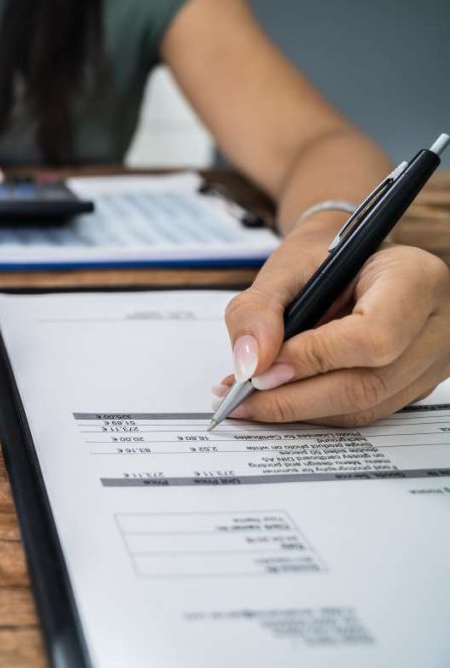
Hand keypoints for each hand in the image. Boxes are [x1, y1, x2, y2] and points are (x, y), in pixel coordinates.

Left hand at [217, 212, 449, 425]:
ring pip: (364, 407)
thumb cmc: (321, 259)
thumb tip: (251, 365)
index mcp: (415, 278)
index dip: (314, 359)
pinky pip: (362, 412)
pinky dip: (313, 412)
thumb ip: (258, 310)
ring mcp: (430, 361)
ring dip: (298, 411)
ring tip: (248, 401)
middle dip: (296, 398)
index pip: (374, 335)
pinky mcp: (413, 386)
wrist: (349, 263)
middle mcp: (436, 324)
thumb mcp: (284, 268)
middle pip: (369, 383)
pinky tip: (275, 399)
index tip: (261, 370)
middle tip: (241, 398)